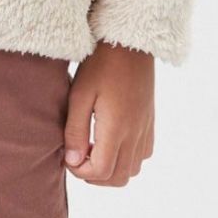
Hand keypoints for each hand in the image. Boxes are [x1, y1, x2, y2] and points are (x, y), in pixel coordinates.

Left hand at [62, 40, 154, 184]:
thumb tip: (72, 162)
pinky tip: (111, 141)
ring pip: (133, 170)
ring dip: (111, 170)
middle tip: (78, 157)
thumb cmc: (100, 63)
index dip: (80, 172)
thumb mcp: (79, 94)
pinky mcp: (150, 120)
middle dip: (95, 176)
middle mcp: (135, 133)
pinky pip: (143, 154)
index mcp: (116, 128)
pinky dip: (127, 159)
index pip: (101, 171)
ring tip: (92, 148)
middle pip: (118, 178)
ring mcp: (145, 128)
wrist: (130, 40)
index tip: (68, 157)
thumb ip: (75, 130)